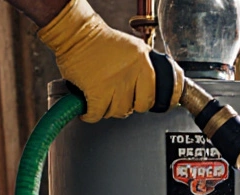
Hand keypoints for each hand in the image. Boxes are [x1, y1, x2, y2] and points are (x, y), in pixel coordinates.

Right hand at [37, 0, 181, 122]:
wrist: (75, 34)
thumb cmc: (102, 43)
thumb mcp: (135, 48)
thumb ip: (148, 66)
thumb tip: (162, 87)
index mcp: (144, 60)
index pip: (164, 90)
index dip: (161, 101)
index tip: (161, 106)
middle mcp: (132, 71)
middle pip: (141, 106)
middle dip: (132, 105)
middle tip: (122, 98)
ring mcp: (114, 82)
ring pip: (120, 111)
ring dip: (109, 108)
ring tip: (103, 96)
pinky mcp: (96, 91)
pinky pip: (98, 114)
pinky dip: (91, 114)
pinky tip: (89, 107)